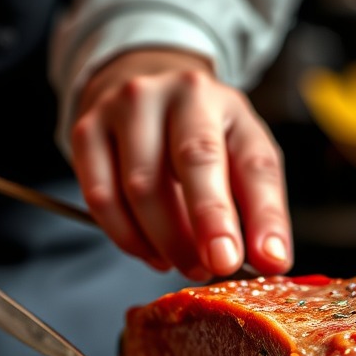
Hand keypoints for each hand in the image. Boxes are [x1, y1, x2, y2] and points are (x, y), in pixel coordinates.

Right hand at [70, 48, 292, 279]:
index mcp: (227, 103)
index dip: (263, 215)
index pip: (253, 162)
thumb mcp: (240, 155)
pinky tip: (150, 252)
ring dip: (166, 241)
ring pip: (141, 188)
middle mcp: (176, 94)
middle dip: (209, 223)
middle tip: (216, 267)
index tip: (268, 259)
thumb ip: (258, 207)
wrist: (142, 88)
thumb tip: (270, 259)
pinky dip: (127, 237)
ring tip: (186, 264)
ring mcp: (124, 108)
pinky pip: (101, 198)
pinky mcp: (85, 131)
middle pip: (194, 162)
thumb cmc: (200, 133)